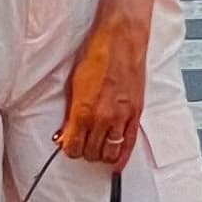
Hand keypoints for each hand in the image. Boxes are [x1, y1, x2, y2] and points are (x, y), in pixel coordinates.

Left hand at [59, 0, 151, 167]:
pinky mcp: (136, 113)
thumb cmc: (97, 54)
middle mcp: (103, 118)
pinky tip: (116, 163)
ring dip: (100, 154)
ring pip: (109, 153)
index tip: (68, 144)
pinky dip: (121, 157)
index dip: (68, 148)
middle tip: (81, 142)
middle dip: (83, 151)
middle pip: (90, 153)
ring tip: (96, 146)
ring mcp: (122, 117)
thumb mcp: (74, 83)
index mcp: (83, 110)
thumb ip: (71, 112)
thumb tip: (65, 131)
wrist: (121, 38)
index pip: (73, 147)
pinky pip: (129, 145)